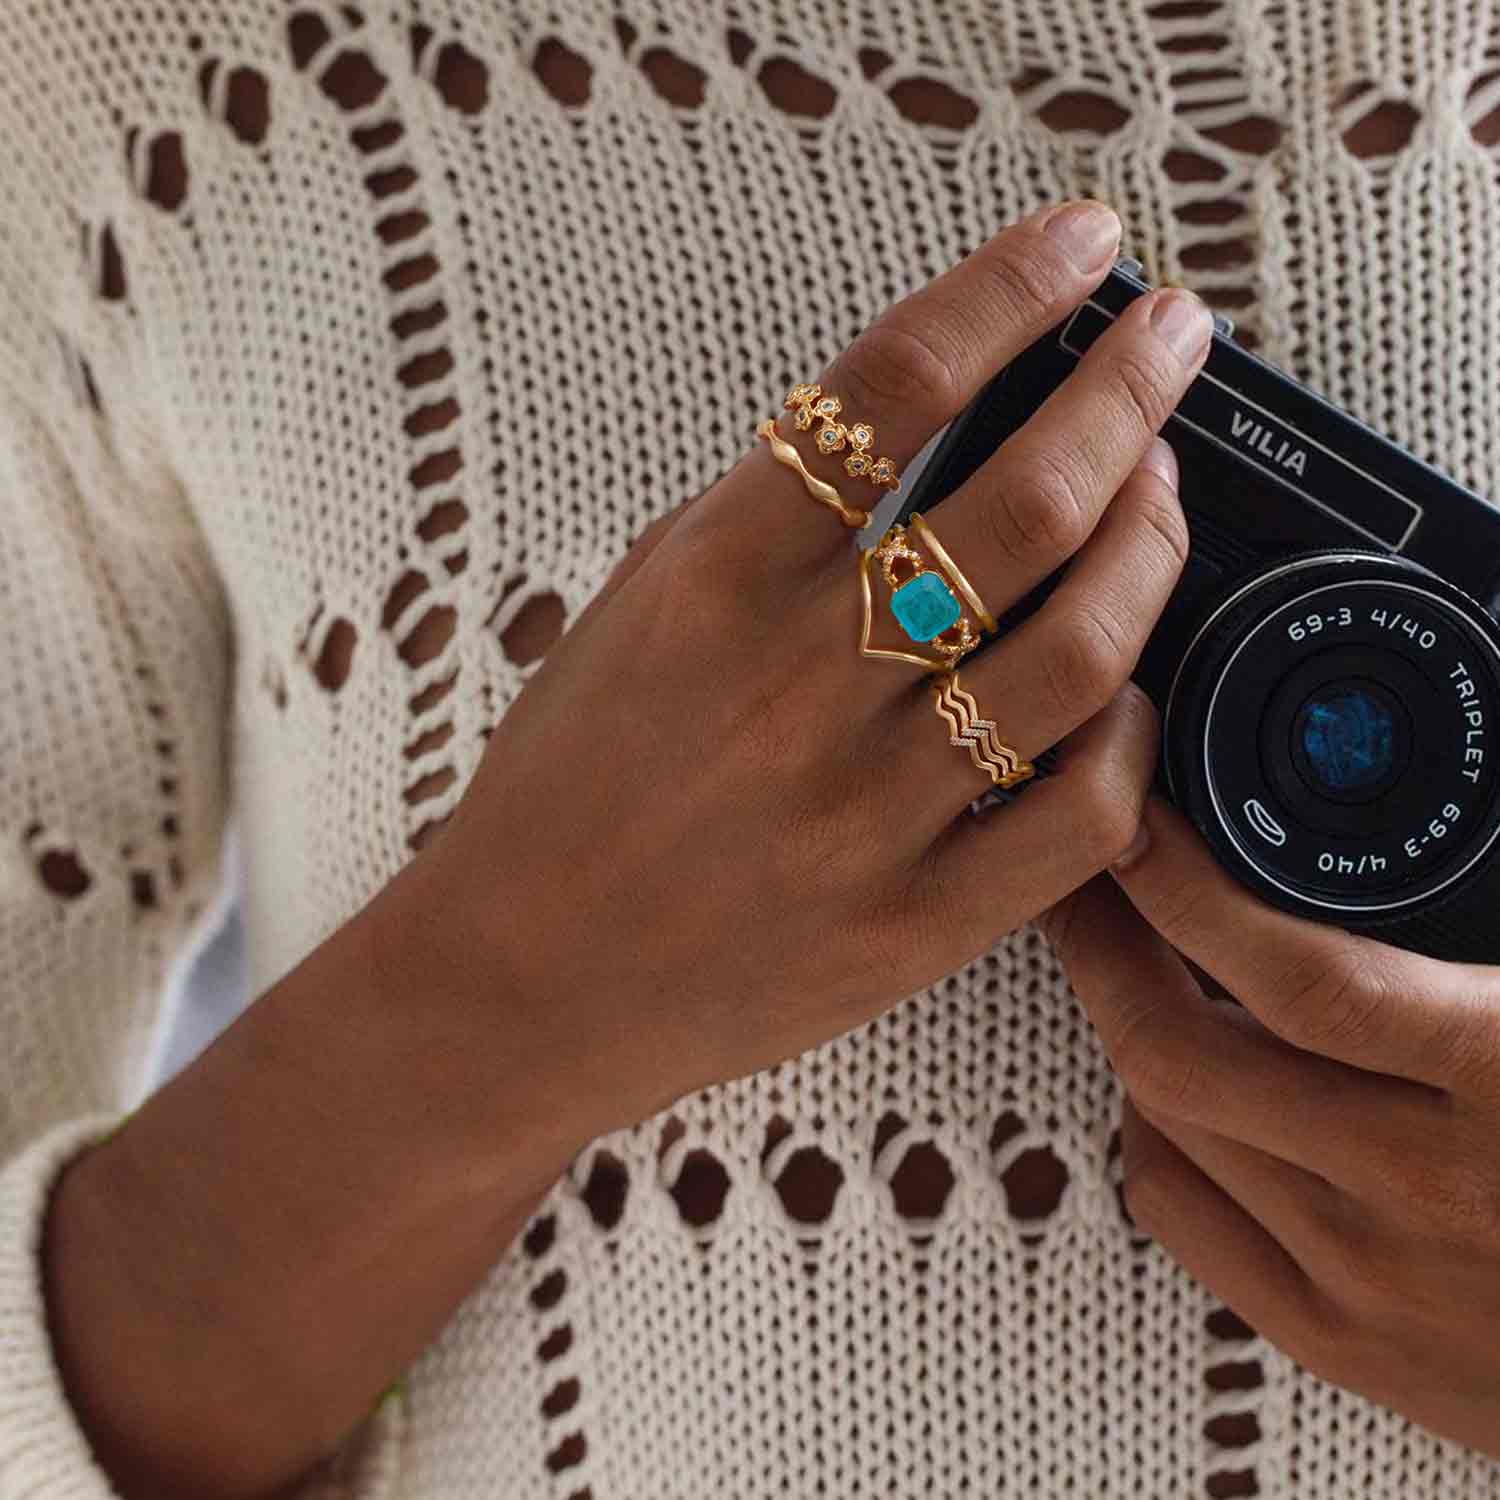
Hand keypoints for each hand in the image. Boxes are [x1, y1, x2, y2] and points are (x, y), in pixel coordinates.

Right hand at [397, 199, 1215, 1144]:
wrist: (519, 977)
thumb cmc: (569, 783)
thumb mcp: (638, 610)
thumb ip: (770, 521)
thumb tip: (931, 428)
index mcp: (711, 585)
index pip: (891, 387)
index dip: (1007, 290)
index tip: (1078, 246)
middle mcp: (796, 689)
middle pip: (1024, 506)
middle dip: (1129, 396)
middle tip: (1171, 344)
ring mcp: (863, 815)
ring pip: (1081, 653)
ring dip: (1149, 548)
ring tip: (1159, 498)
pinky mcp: (910, 926)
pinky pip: (1080, 817)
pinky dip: (1129, 736)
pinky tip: (1122, 692)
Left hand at [1042, 795, 1499, 1457]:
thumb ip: (1492, 917)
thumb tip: (1475, 799)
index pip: (1297, 975)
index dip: (1186, 886)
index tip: (1136, 819)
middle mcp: (1425, 1190)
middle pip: (1180, 1050)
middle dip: (1101, 945)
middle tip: (1083, 875)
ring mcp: (1372, 1282)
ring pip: (1163, 1124)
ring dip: (1124, 1024)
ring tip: (1125, 955)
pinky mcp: (1343, 1347)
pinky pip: (1179, 1213)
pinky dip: (1150, 1129)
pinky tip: (1174, 1083)